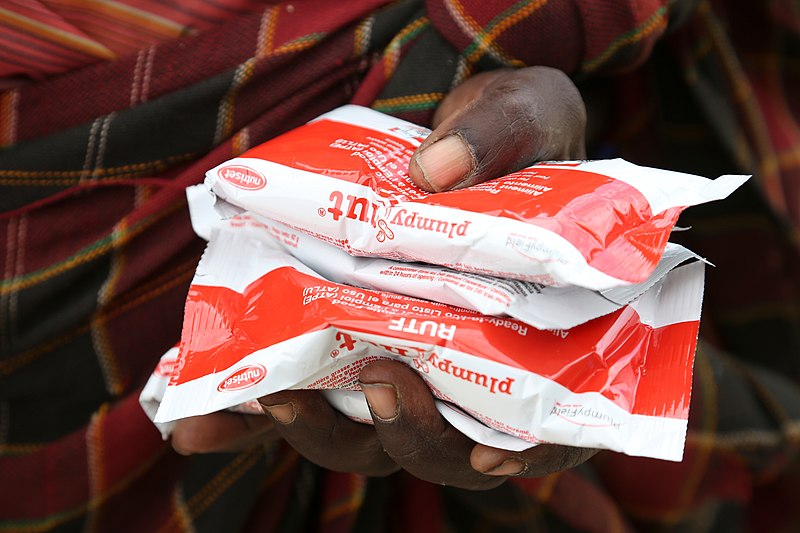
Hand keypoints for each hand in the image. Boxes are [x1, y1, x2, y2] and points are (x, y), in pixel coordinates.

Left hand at [171, 66, 594, 485]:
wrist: (463, 135)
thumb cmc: (515, 137)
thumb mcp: (524, 117)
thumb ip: (496, 138)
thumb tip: (435, 170)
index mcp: (531, 338)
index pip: (536, 425)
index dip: (524, 457)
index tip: (491, 455)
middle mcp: (460, 369)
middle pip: (439, 443)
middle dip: (409, 432)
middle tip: (385, 382)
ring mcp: (393, 363)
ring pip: (361, 435)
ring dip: (316, 429)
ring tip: (273, 393)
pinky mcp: (332, 344)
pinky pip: (292, 396)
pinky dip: (240, 424)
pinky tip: (195, 427)